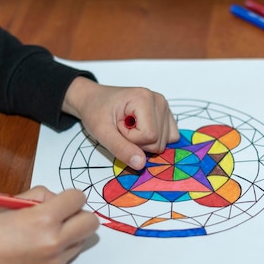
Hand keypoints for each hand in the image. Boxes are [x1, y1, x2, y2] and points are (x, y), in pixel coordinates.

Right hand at [0, 186, 98, 263]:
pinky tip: (41, 246)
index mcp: (44, 219)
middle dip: (79, 214)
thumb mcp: (15, 201)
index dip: (70, 197)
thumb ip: (43, 197)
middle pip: (91, 222)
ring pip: (83, 239)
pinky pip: (70, 254)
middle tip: (63, 215)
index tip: (61, 200)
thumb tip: (60, 199)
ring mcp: (54, 260)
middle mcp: (54, 241)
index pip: (78, 199)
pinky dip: (62, 248)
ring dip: (72, 232)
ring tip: (48, 231)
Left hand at [62, 76, 179, 168]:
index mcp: (144, 98)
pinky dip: (155, 141)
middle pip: (158, 141)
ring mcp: (165, 108)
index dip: (130, 139)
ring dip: (143, 142)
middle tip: (121, 127)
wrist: (94, 100)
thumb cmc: (95, 111)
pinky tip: (140, 130)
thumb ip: (120, 148)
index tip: (117, 126)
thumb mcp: (101, 131)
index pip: (149, 136)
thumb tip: (141, 164)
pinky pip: (170, 139)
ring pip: (163, 143)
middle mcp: (159, 101)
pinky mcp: (167, 116)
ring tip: (129, 127)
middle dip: (137, 142)